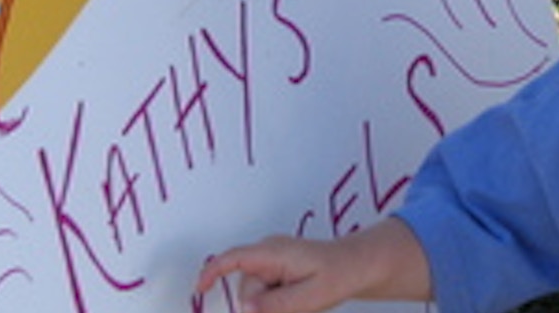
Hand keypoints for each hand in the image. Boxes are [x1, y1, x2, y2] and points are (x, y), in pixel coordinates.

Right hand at [196, 219, 430, 312]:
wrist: (359, 264)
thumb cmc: (340, 273)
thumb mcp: (311, 296)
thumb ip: (277, 304)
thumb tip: (246, 308)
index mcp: (274, 252)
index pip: (234, 259)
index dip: (212, 273)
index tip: (199, 289)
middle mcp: (269, 253)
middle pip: (248, 291)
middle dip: (264, 307)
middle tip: (296, 308)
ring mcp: (272, 261)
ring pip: (257, 297)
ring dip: (275, 306)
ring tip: (303, 301)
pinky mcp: (276, 271)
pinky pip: (267, 295)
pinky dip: (279, 303)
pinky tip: (298, 299)